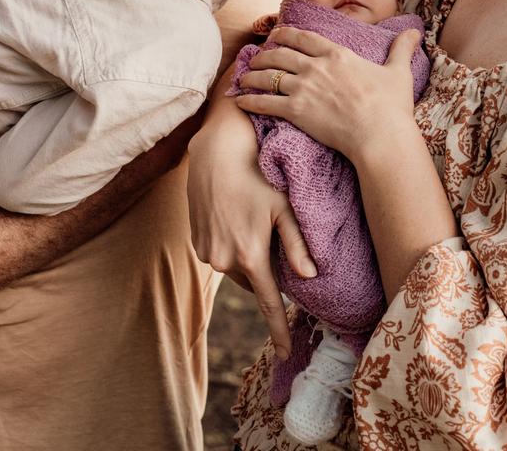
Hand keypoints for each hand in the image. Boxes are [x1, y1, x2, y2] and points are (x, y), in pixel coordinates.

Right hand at [187, 81, 315, 359]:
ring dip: (247, 257)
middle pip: (254, 281)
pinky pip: (219, 255)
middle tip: (274, 242)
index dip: (278, 330)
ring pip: (236, 268)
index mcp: (250, 255)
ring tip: (253, 223)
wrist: (215, 153)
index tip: (285, 354)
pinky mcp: (196, 242)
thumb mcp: (283, 207)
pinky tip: (236, 218)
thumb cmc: (257, 176)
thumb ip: (297, 244)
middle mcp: (224, 260)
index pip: (268, 303)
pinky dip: (231, 246)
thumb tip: (310, 276)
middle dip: (266, 272)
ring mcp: (206, 252)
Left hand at [235, 26, 420, 163]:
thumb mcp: (398, 72)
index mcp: (337, 54)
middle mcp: (316, 66)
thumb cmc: (391, 106)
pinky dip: (250, 100)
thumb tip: (416, 31)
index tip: (276, 34)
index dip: (286, 34)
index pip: (304, 37)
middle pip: (280, 53)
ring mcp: (304, 88)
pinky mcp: (296, 111)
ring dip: (252, 75)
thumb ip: (402, 49)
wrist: (380, 135)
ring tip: (243, 77)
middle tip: (255, 56)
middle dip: (264, 53)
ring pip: (268, 75)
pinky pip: (265, 102)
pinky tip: (240, 101)